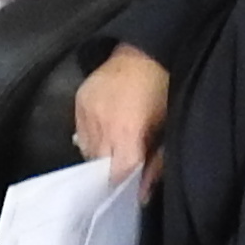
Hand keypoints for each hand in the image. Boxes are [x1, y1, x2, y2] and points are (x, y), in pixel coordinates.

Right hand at [72, 45, 169, 181]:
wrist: (143, 51)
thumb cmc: (161, 88)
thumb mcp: (166, 127)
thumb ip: (156, 163)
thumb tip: (143, 193)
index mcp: (125, 131)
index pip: (117, 174)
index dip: (125, 184)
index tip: (132, 187)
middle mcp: (100, 124)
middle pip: (100, 165)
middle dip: (113, 171)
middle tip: (126, 169)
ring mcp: (86, 111)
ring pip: (87, 151)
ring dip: (101, 155)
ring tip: (116, 148)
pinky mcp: (78, 101)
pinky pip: (81, 133)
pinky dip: (92, 139)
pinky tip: (106, 133)